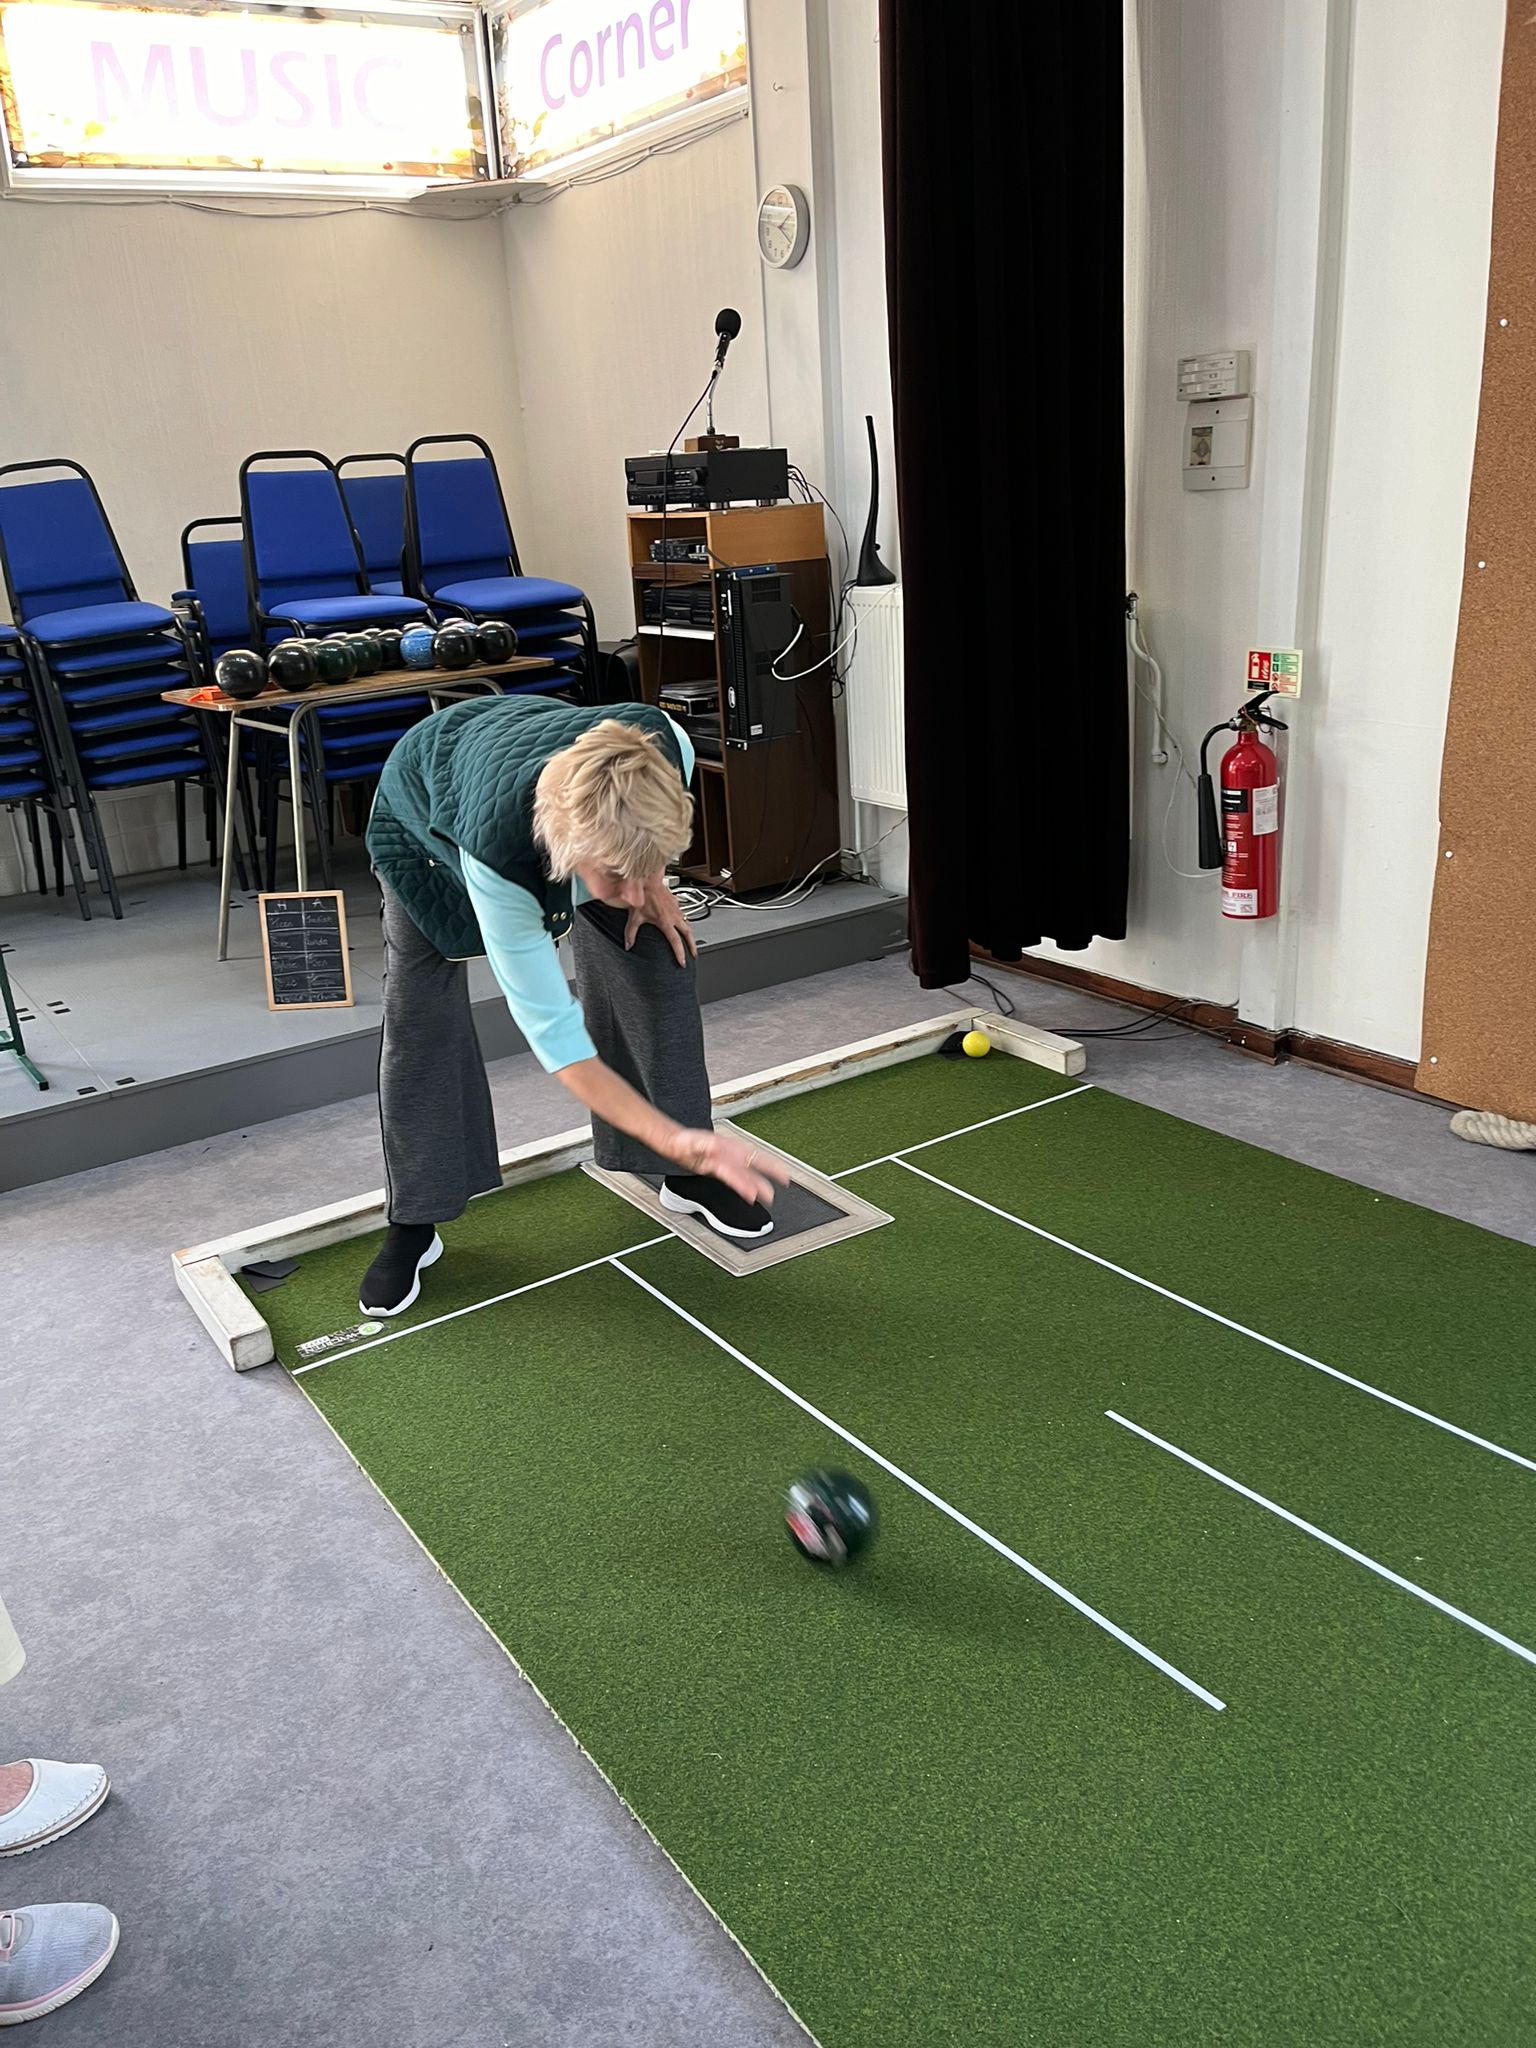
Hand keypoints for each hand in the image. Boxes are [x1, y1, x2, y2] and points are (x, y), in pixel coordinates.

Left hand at [625, 874, 696, 965]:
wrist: (648, 880)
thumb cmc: (642, 896)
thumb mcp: (634, 917)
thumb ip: (630, 934)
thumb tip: (628, 945)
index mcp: (665, 922)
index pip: (676, 942)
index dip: (680, 954)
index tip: (682, 962)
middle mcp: (674, 916)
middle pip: (688, 934)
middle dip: (693, 946)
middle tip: (694, 954)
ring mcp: (677, 909)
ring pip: (688, 924)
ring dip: (690, 934)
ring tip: (690, 941)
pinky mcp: (676, 902)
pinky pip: (683, 914)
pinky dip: (684, 921)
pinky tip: (681, 922)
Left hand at [673, 1128, 791, 1207]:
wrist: (674, 1142)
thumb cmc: (683, 1140)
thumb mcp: (693, 1140)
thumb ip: (705, 1144)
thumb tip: (715, 1147)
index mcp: (727, 1147)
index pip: (748, 1161)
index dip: (759, 1171)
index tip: (768, 1180)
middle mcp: (729, 1154)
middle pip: (755, 1163)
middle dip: (772, 1170)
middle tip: (785, 1179)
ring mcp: (726, 1160)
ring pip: (747, 1173)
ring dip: (759, 1184)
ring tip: (769, 1195)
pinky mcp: (719, 1168)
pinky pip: (736, 1178)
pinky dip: (745, 1185)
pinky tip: (751, 1193)